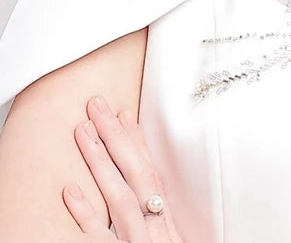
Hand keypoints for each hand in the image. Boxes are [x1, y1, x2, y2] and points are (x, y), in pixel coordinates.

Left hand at [62, 94, 184, 241]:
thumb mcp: (176, 239)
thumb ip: (162, 221)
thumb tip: (151, 202)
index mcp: (167, 220)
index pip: (152, 172)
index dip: (137, 141)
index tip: (122, 114)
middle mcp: (156, 226)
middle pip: (137, 174)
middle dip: (116, 136)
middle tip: (96, 105)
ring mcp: (139, 241)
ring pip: (121, 196)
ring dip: (101, 161)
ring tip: (82, 130)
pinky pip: (102, 237)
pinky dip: (87, 215)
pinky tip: (69, 191)